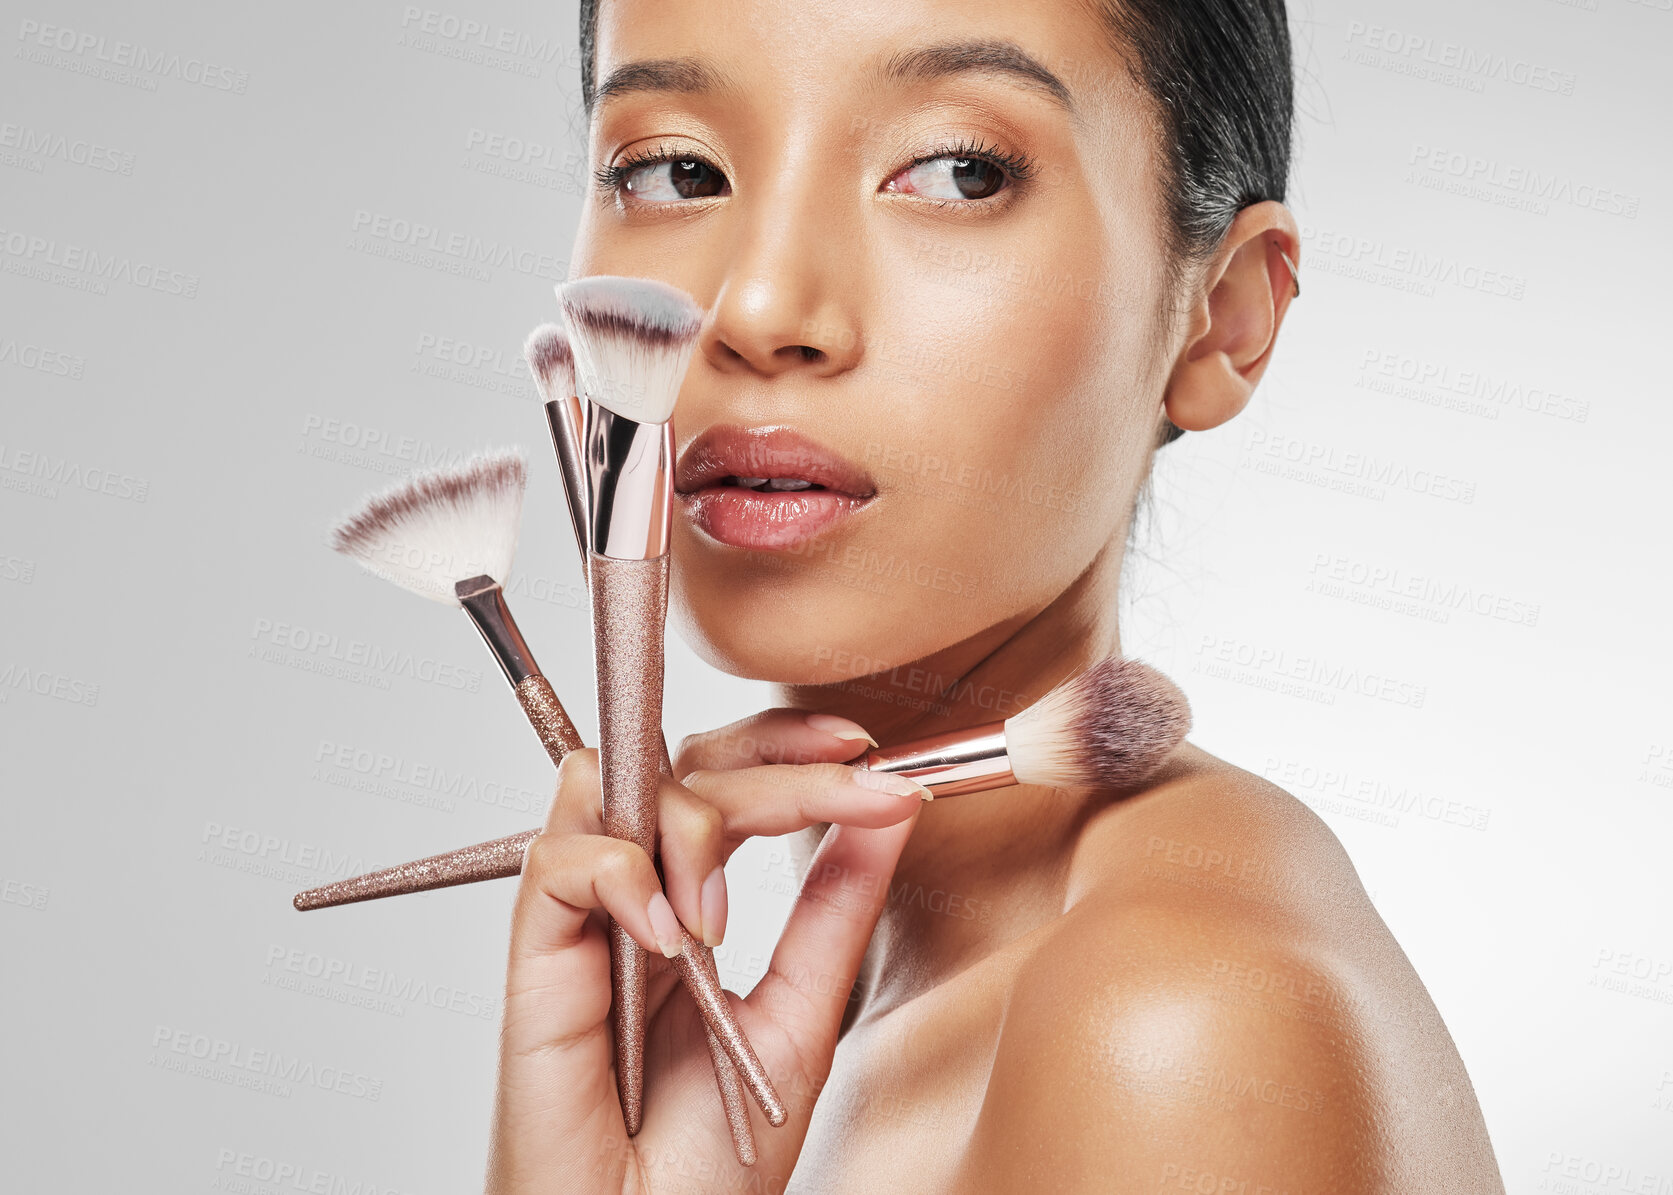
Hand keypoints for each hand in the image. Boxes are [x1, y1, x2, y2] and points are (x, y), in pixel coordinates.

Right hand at [485, 710, 927, 1193]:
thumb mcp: (802, 1013)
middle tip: (850, 789)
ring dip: (691, 825)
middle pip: (678, 765)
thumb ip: (835, 908)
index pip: (723, 776)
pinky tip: (670, 938)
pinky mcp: (534, 962)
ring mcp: (583, 924)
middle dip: (772, 769)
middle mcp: (634, 900)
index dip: (783, 743)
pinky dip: (622, 877)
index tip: (861, 746)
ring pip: (611, 786)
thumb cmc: (711, 1161)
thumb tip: (891, 809)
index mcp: (691, 903)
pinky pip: (561, 864)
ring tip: (725, 921)